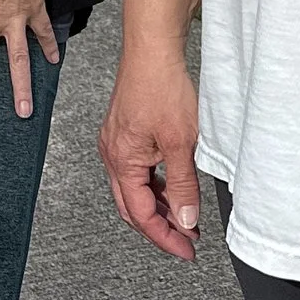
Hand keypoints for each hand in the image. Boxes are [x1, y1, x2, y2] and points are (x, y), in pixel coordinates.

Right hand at [98, 44, 201, 261]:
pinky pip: (135, 170)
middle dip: (158, 228)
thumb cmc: (162, 87)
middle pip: (131, 207)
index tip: (187, 250)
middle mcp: (112, 153)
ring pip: (133, 189)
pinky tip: (172, 186)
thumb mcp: (181, 143)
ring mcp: (116, 142)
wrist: (152, 50)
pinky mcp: (123, 132)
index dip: (165, 237)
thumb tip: (185, 219)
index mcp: (121, 160)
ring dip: (158, 206)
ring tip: (185, 216)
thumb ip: (183, 185)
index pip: (140, 214)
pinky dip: (154, 185)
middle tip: (186, 241)